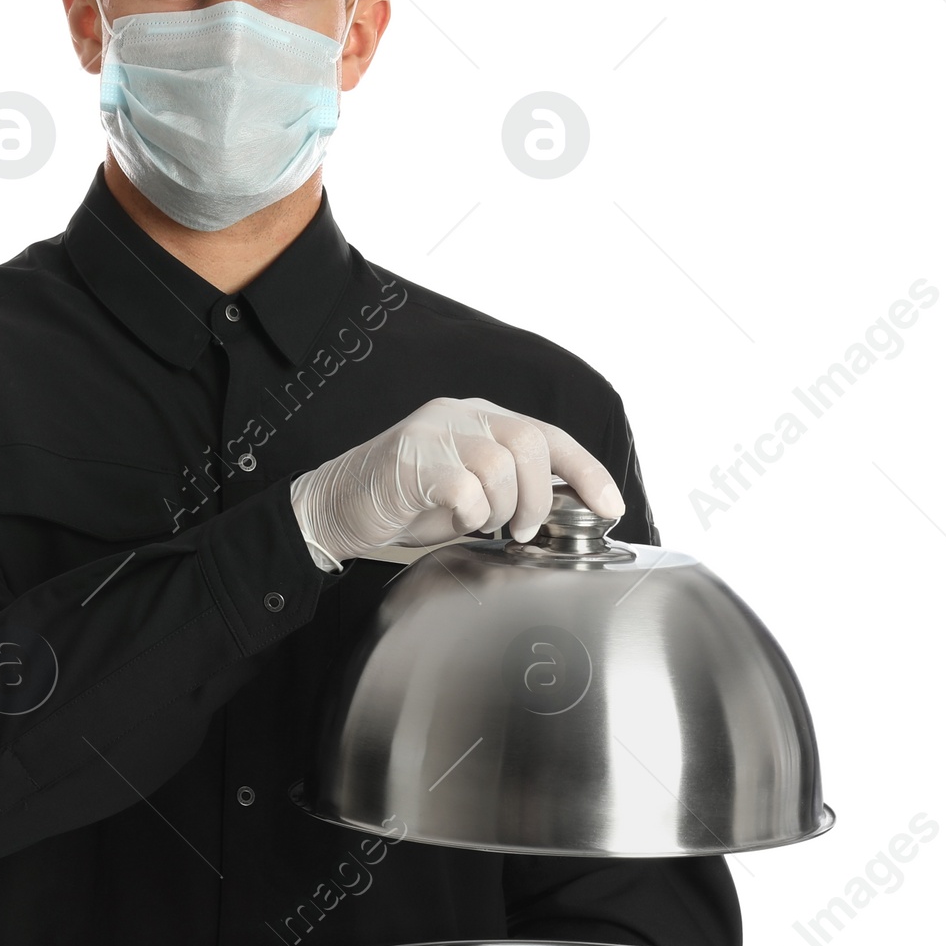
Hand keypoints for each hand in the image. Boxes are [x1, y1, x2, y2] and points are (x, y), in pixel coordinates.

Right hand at [288, 396, 622, 569]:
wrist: (335, 507)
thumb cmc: (404, 503)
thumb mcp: (469, 491)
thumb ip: (511, 488)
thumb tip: (564, 509)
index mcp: (479, 417)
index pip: (549, 435)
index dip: (587, 471)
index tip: (610, 506)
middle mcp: (459, 415)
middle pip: (531, 443)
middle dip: (539, 497)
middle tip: (523, 529)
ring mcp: (433, 433)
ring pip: (500, 465)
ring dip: (502, 509)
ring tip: (482, 525)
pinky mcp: (410, 460)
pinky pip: (465, 488)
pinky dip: (469, 515)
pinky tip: (454, 521)